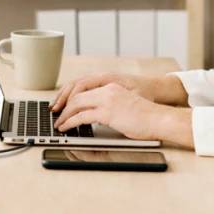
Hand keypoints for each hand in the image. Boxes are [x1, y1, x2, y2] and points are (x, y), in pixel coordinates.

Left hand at [53, 83, 193, 147]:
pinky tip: (66, 128)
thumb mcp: (125, 104)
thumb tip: (94, 115)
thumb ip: (109, 105)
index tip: (61, 104)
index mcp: (111, 85)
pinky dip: (70, 122)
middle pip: (76, 94)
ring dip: (64, 115)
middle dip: (62, 105)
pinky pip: (82, 116)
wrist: (159, 118)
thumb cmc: (146, 116)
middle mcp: (107, 89)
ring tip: (58, 124)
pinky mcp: (108, 113)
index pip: (83, 87)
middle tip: (55, 114)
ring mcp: (107, 100)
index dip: (69, 96)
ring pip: (76, 104)